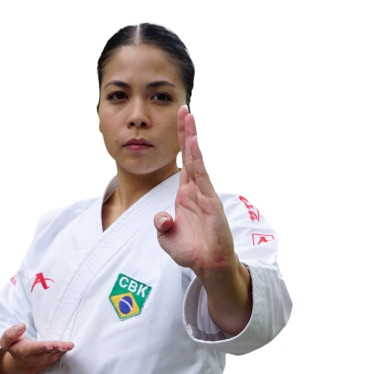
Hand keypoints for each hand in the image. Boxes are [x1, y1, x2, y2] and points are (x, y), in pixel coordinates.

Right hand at [0, 324, 73, 373]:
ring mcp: (43, 361)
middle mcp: (35, 358)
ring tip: (70, 345)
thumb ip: (10, 334)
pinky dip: (63, 352)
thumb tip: (22, 325)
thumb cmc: (14, 349)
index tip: (52, 345)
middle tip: (68, 345)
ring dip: (63, 350)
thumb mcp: (6, 342)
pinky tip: (69, 347)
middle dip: (58, 348)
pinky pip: (57, 357)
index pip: (35, 348)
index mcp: (24, 351)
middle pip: (48, 352)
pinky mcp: (49, 362)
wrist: (18, 366)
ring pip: (54, 355)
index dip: (44, 347)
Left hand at [153, 107, 237, 277]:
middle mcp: (195, 190)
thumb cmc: (191, 252)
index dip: (180, 143)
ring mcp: (204, 194)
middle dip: (186, 131)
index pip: (182, 163)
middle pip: (190, 155)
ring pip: (197, 160)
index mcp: (185, 195)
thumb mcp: (167, 238)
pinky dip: (197, 159)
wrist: (208, 265)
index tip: (178, 121)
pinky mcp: (211, 201)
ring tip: (188, 116)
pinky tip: (192, 143)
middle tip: (183, 108)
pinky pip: (202, 176)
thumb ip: (162, 225)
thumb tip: (162, 217)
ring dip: (191, 138)